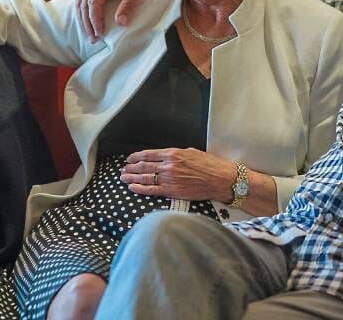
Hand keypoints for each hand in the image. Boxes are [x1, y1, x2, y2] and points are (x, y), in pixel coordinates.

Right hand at [76, 0, 164, 40]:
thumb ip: (129, 5)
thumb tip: (119, 23)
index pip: (93, 2)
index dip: (95, 20)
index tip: (100, 34)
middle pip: (84, 4)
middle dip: (87, 23)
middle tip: (94, 40)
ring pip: (82, 2)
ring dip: (84, 19)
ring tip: (91, 35)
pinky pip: (86, 0)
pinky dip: (86, 13)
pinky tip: (90, 24)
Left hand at [120, 147, 234, 200]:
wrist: (219, 179)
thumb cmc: (209, 165)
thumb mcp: (190, 152)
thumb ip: (175, 154)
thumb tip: (164, 157)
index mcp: (173, 153)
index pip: (148, 154)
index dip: (135, 157)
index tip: (129, 159)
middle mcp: (168, 165)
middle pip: (143, 166)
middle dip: (131, 168)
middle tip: (123, 169)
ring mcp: (169, 179)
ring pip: (144, 178)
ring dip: (131, 178)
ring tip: (123, 177)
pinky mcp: (172, 191)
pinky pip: (151, 190)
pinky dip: (139, 188)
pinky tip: (132, 187)